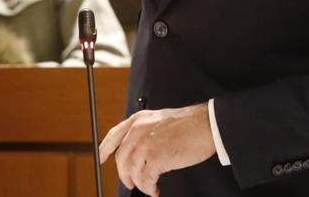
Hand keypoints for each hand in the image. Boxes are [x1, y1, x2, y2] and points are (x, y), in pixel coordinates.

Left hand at [98, 103, 215, 195]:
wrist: (206, 125)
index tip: (102, 158)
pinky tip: (155, 189)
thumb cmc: (189, 124)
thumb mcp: (159, 119)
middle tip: (132, 183)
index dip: (105, 149)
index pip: (114, 136)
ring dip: (140, 184)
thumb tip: (138, 150)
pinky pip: (145, 180)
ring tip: (149, 188)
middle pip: (121, 159)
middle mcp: (138, 131)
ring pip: (132, 172)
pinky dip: (149, 188)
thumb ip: (145, 130)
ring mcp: (146, 145)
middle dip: (125, 175)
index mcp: (138, 120)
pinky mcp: (156, 158)